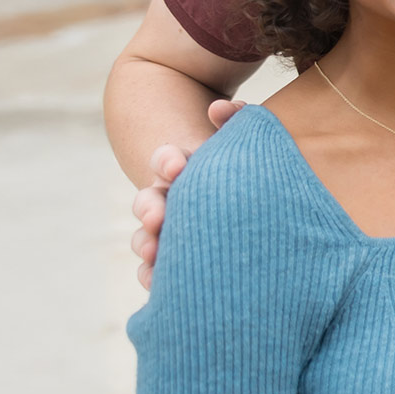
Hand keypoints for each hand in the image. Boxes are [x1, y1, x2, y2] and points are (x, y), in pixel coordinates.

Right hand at [128, 99, 241, 288]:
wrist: (247, 196)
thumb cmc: (242, 163)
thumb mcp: (240, 137)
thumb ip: (235, 118)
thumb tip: (219, 108)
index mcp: (183, 169)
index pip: (166, 161)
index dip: (167, 162)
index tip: (177, 166)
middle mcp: (170, 200)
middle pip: (149, 203)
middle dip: (151, 208)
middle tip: (160, 216)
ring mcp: (170, 230)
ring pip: (147, 237)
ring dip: (147, 244)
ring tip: (154, 252)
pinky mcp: (177, 257)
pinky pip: (157, 269)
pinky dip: (153, 275)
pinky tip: (158, 284)